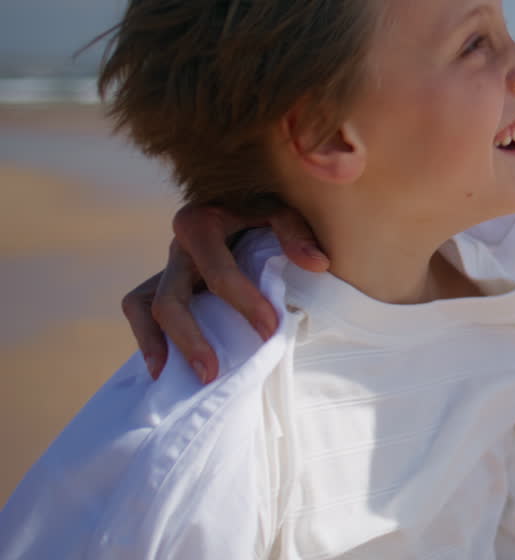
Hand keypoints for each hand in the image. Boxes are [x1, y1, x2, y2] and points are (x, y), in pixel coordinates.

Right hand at [122, 204, 328, 382]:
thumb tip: (317, 264)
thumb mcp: (280, 210)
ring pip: (142, 306)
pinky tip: (161, 368)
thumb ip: (295, 233)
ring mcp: (165, 266)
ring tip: (169, 377)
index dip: (243, 303)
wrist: (238, 197)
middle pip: (170, 299)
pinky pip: (138, 308)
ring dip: (155, 343)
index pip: (218, 272)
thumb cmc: (261, 207)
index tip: (270, 331)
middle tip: (211, 372)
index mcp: (201, 224)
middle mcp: (176, 247)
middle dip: (189, 338)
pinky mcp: (160, 281)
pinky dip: (145, 336)